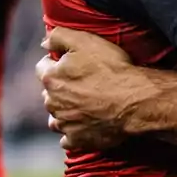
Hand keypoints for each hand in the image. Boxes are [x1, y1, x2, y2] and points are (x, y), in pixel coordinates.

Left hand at [37, 27, 136, 153]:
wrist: (134, 101)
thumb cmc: (111, 69)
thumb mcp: (85, 41)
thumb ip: (58, 37)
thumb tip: (44, 43)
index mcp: (51, 78)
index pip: (42, 67)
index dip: (55, 63)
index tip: (71, 63)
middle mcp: (52, 103)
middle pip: (49, 93)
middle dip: (60, 88)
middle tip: (82, 83)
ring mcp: (65, 123)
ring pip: (56, 117)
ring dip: (65, 111)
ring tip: (83, 105)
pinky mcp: (78, 139)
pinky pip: (68, 139)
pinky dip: (73, 133)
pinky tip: (84, 126)